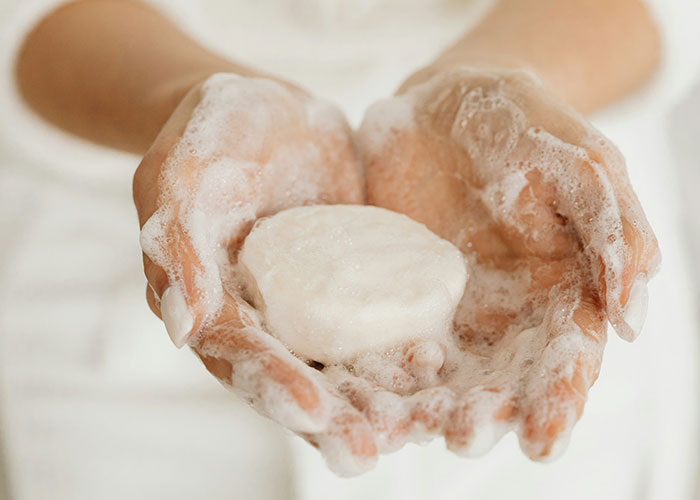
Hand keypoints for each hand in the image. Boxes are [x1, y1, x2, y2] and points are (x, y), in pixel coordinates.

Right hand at [133, 74, 377, 474]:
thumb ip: (179, 243)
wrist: (267, 107)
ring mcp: (311, 303)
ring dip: (374, 398)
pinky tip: (439, 364)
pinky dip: (403, 346)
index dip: (274, 385)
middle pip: (295, 376)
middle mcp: (262, 316)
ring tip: (415, 428)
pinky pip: (379, 318)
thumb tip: (183, 326)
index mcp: (212, 302)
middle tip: (367, 454)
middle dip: (330, 416)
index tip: (314, 415)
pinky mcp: (354, 282)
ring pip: (342, 360)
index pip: (241, 355)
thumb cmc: (212, 132)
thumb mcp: (185, 174)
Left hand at [352, 66, 659, 459]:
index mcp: (559, 294)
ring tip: (409, 431)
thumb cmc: (525, 125)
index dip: (557, 400)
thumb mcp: (581, 164)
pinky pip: (385, 341)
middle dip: (486, 414)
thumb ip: (613, 231)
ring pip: (441, 374)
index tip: (543, 438)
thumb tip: (629, 318)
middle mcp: (504, 316)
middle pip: (500, 380)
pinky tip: (360, 395)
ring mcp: (446, 310)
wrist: (444, 103)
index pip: (565, 359)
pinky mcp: (393, 296)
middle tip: (464, 440)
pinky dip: (375, 371)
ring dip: (426, 406)